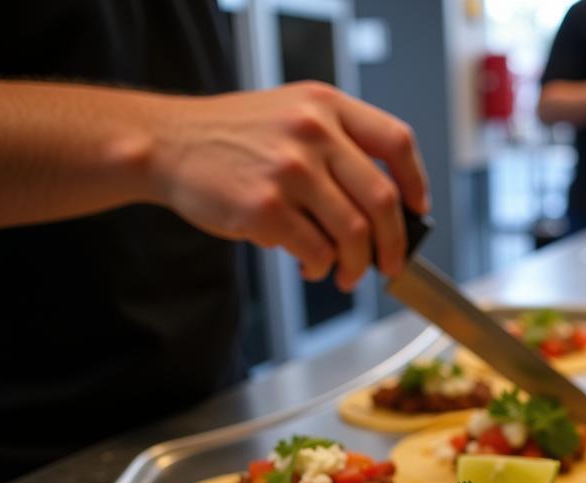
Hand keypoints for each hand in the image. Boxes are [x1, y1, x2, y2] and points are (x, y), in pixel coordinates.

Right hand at [149, 81, 429, 288]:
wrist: (168, 143)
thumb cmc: (234, 137)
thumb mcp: (292, 115)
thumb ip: (338, 145)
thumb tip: (387, 209)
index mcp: (326, 106)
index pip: (396, 142)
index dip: (415, 183)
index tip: (417, 212)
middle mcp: (313, 132)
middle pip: (382, 200)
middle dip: (395, 245)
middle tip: (391, 265)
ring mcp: (289, 170)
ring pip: (353, 234)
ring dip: (357, 266)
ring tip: (345, 274)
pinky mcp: (265, 208)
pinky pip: (316, 252)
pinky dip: (320, 268)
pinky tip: (311, 267)